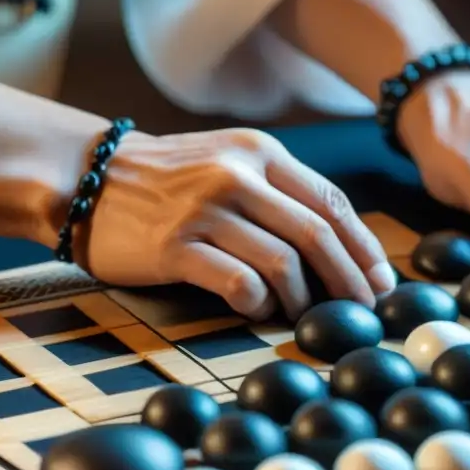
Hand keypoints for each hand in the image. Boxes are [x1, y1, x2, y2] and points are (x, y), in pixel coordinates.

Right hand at [78, 128, 396, 319]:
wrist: (87, 175)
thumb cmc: (167, 179)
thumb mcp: (228, 162)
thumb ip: (277, 193)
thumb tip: (337, 245)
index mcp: (259, 153)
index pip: (330, 201)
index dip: (363, 246)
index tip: (382, 281)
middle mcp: (237, 174)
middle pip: (316, 233)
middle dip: (348, 279)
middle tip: (362, 311)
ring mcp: (205, 209)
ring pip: (282, 261)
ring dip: (303, 298)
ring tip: (304, 316)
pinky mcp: (175, 245)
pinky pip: (236, 282)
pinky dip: (257, 303)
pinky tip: (257, 310)